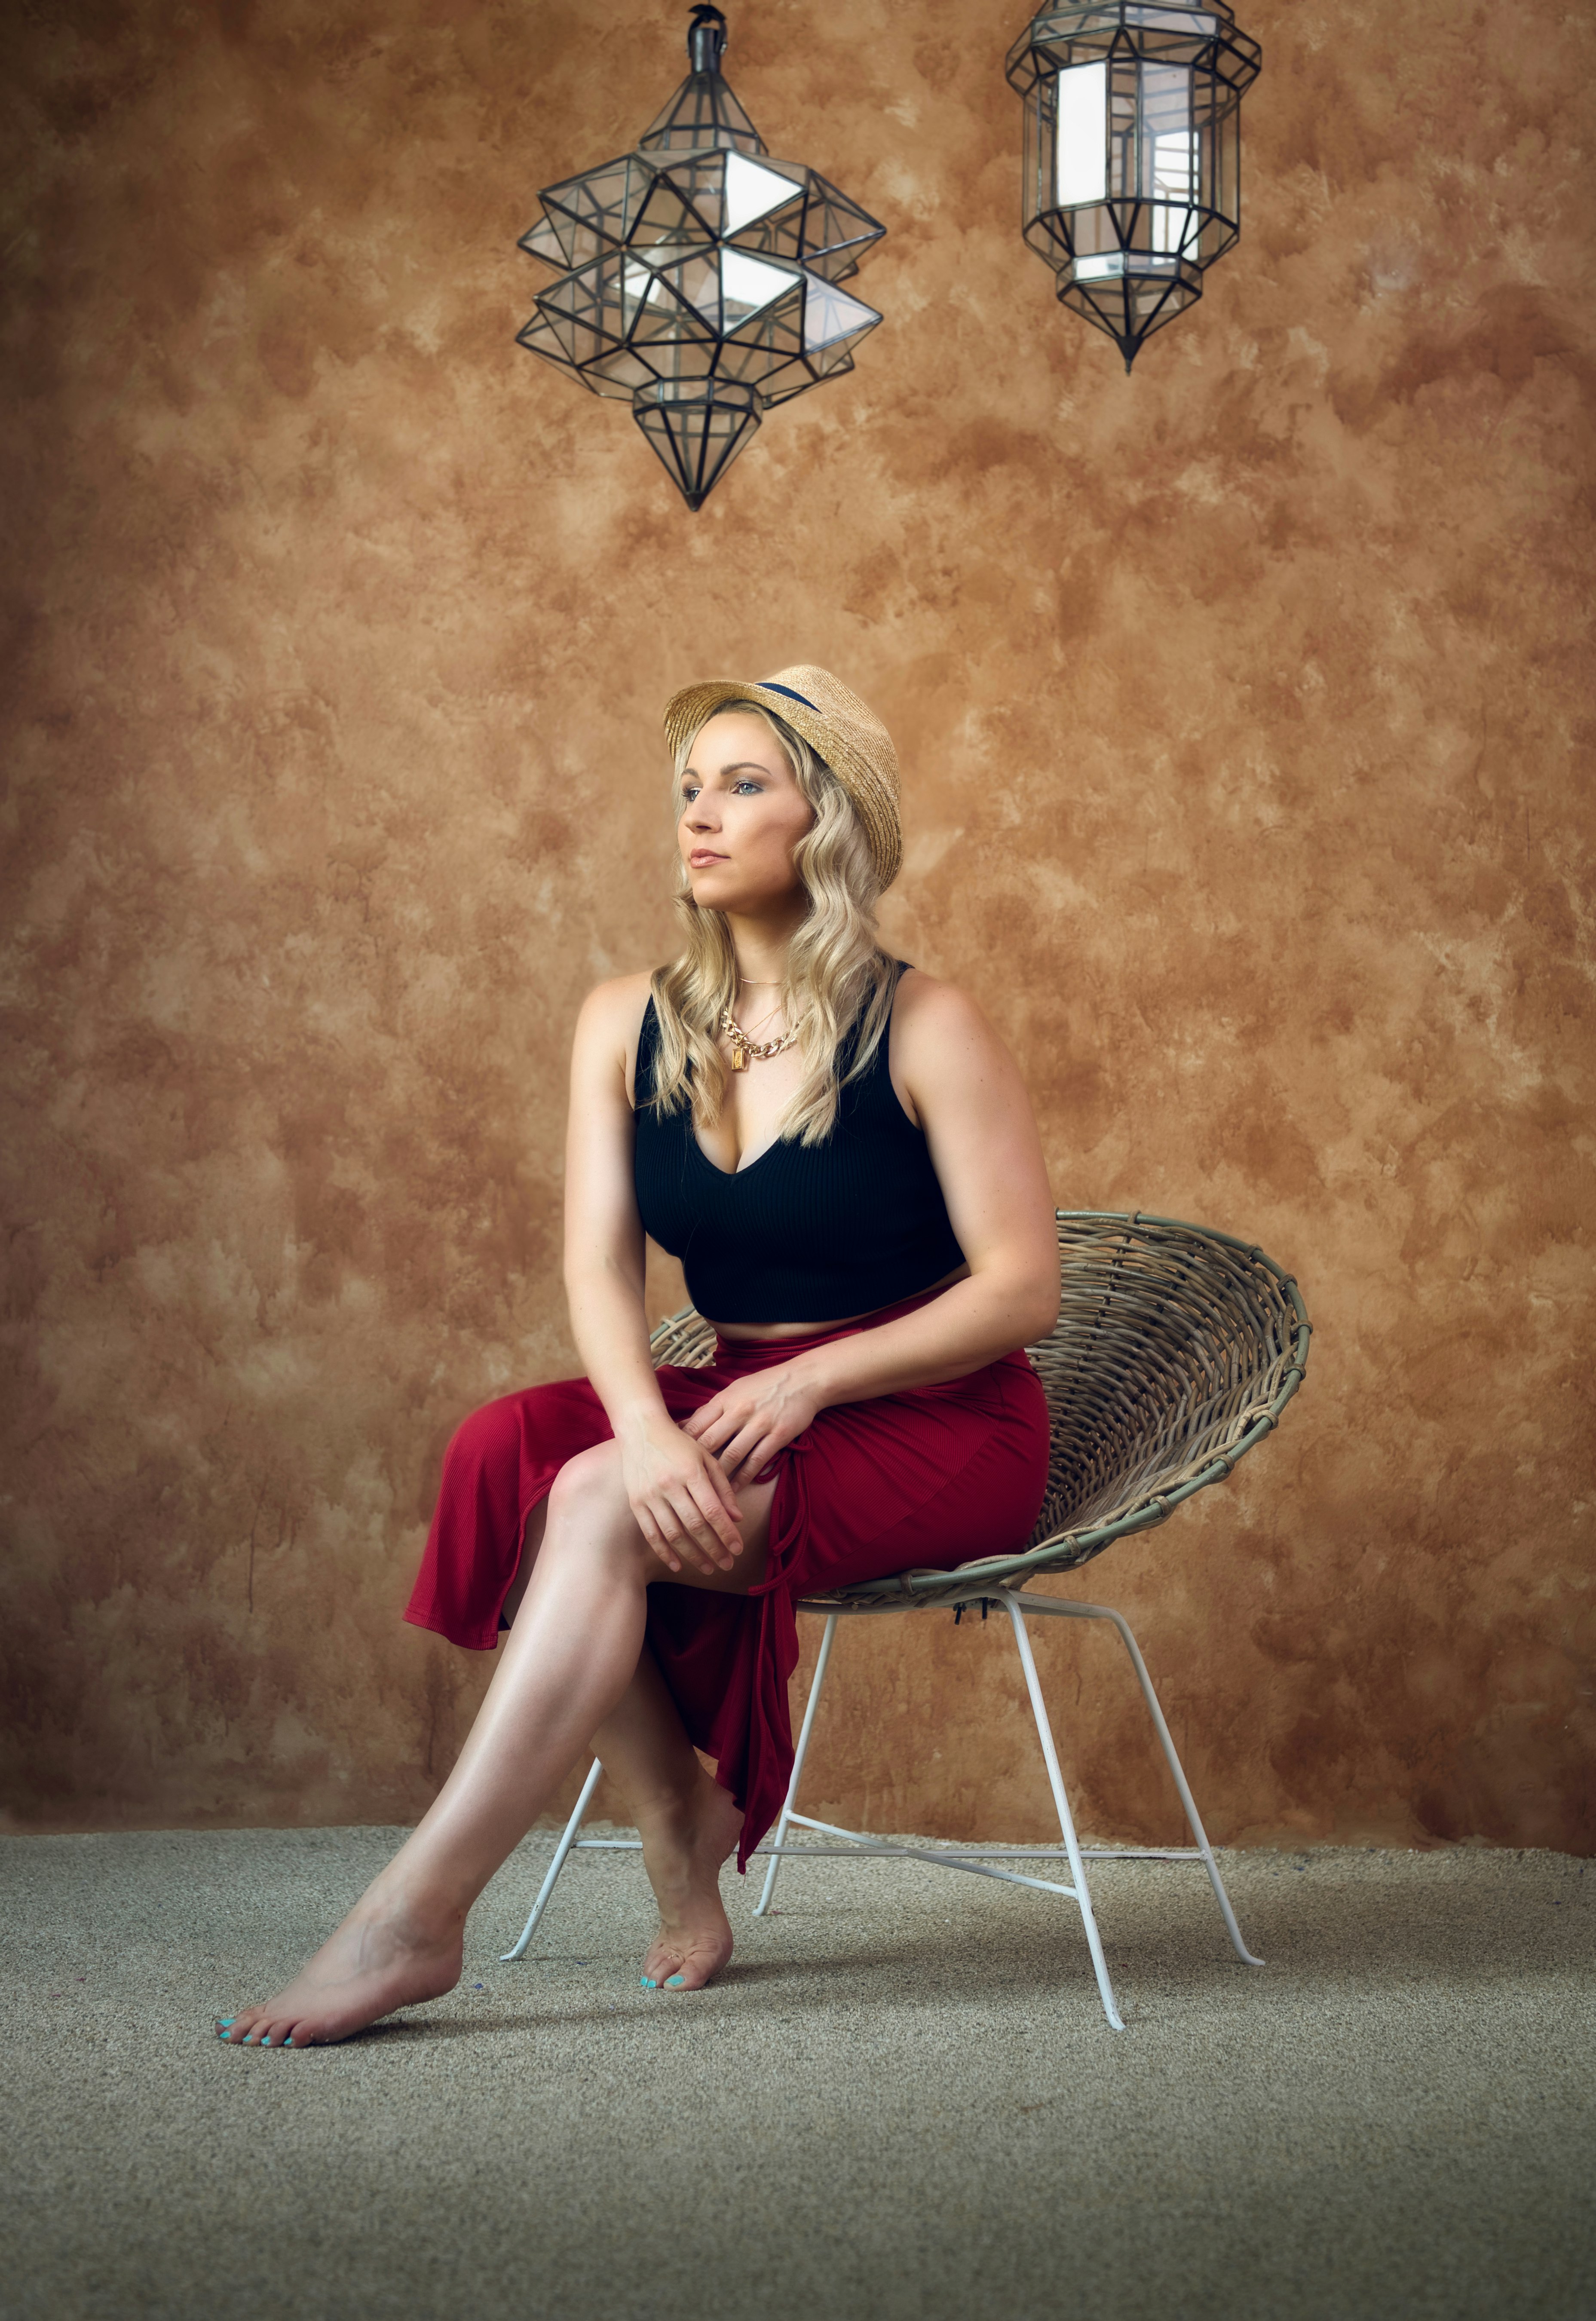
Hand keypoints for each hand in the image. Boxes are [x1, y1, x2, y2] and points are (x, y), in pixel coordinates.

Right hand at [619, 1412, 744, 1576]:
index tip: (738, 1550)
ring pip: (673, 1534)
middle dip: (714, 1549)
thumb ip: (723, 1487)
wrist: (641, 1430)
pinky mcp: (636, 1502)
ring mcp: (650, 1495)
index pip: (712, 1510)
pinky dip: (664, 1552)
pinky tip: (677, 1565)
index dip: (726, 1533)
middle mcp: (670, 1485)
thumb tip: (737, 1518)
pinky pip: (651, 1533)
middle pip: (695, 1526)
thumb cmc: (679, 1444)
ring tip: (708, 1568)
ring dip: (692, 1555)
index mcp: (691, 1472)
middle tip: (727, 1565)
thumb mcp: (706, 1458)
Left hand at [681, 1360, 820, 1482]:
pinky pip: (757, 1461)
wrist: (803, 1379)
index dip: (681, 1447)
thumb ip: (712, 1409)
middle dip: (695, 1466)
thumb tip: (684, 1426)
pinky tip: (735, 1491)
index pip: (696, 1425)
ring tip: (708, 1495)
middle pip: (710, 1443)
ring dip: (719, 1478)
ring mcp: (759, 1423)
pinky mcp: (778, 1435)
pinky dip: (744, 1478)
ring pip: (732, 1455)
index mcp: (725, 1399)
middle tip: (685, 1485)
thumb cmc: (764, 1385)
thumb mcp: (734, 1390)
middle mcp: (739, 1411)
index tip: (672, 1464)